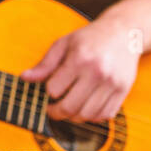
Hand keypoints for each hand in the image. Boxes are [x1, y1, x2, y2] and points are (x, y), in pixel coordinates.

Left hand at [20, 16, 139, 121]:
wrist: (125, 33)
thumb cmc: (90, 38)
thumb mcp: (63, 44)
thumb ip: (45, 64)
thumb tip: (25, 78)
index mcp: (79, 59)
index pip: (54, 89)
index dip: (47, 92)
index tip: (48, 90)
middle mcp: (97, 72)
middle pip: (70, 107)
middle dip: (55, 112)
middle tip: (52, 109)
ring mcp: (112, 83)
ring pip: (87, 115)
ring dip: (74, 116)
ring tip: (69, 108)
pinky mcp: (123, 90)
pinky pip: (105, 115)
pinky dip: (93, 117)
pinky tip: (86, 107)